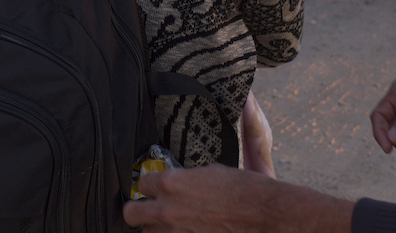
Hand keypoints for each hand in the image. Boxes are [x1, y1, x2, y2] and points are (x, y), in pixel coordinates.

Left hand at [121, 164, 352, 232]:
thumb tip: (184, 174)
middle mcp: (169, 209)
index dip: (148, 185)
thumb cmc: (244, 188)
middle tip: (147, 207)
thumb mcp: (212, 170)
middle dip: (137, 210)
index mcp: (173, 183)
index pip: (142, 183)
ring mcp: (177, 232)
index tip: (153, 186)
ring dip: (156, 227)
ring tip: (169, 222)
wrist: (265, 212)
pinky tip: (184, 229)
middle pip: (130, 213)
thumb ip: (188, 175)